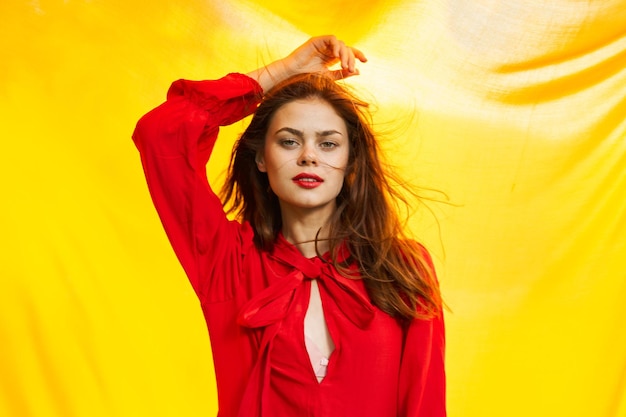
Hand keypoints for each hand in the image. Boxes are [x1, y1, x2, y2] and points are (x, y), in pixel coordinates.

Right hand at [248, 35, 366, 91]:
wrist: (292, 76)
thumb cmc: (307, 78)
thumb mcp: (329, 77)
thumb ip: (342, 74)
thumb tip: (358, 71)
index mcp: (331, 57)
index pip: (348, 53)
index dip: (358, 55)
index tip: (365, 61)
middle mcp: (329, 50)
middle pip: (347, 49)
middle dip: (351, 58)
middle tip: (350, 69)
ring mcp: (323, 44)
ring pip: (341, 44)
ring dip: (345, 54)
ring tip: (344, 65)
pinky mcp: (317, 40)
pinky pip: (332, 39)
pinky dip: (337, 46)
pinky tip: (337, 56)